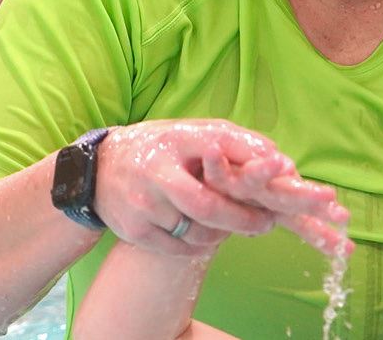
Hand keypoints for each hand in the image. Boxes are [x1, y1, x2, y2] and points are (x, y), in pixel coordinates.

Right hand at [93, 119, 345, 256]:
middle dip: (243, 219)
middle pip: (208, 206)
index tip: (284, 172)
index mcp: (176, 140)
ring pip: (198, 232)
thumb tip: (283, 163)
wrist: (98, 171)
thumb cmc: (161, 149)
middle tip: (267, 224)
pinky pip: (181, 248)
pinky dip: (201, 245)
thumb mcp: (192, 134)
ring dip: (223, 233)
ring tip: (233, 225)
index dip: (252, 165)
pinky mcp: (135, 231)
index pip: (220, 150)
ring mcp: (143, 204)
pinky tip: (206, 234)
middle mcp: (157, 172)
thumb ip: (236, 143)